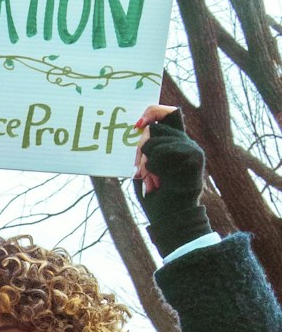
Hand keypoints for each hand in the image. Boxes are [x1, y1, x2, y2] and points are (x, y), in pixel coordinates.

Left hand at [131, 105, 209, 258]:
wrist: (172, 219)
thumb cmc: (156, 196)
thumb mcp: (143, 169)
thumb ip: (143, 149)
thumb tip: (137, 129)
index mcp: (175, 143)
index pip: (168, 114)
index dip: (153, 112)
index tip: (137, 124)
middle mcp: (185, 143)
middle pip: (157, 126)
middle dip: (140, 146)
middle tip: (139, 166)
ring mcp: (191, 149)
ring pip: (156, 140)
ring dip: (146, 160)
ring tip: (151, 178)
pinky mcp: (194, 157)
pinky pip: (163, 151)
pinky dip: (154, 166)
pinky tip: (158, 179)